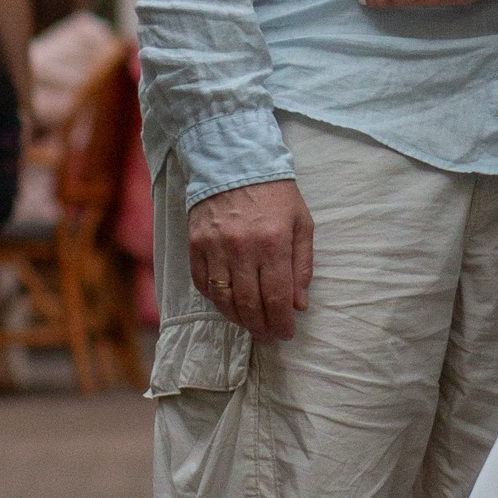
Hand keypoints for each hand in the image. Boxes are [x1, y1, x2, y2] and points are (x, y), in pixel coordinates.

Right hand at [188, 178, 313, 341]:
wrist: (235, 163)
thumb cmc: (275, 194)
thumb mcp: (301, 223)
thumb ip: (302, 265)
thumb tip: (299, 305)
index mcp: (273, 243)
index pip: (276, 298)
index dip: (281, 323)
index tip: (286, 333)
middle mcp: (242, 249)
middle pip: (249, 304)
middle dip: (261, 326)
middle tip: (268, 335)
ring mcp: (215, 248)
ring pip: (224, 299)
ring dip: (238, 318)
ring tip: (250, 324)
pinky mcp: (195, 245)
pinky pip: (202, 284)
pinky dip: (216, 299)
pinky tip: (228, 303)